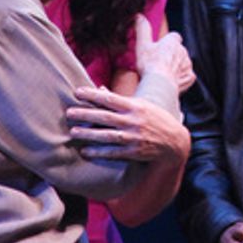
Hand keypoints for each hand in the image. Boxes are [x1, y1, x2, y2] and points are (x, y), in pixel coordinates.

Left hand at [67, 86, 189, 163]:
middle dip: (85, 114)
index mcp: (135, 106)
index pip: (110, 98)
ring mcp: (134, 137)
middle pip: (105, 117)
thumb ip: (121, 100)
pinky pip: (113, 152)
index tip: (77, 92)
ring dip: (88, 134)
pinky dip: (99, 152)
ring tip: (73, 131)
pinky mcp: (134, 152)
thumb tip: (100, 90)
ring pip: (107, 136)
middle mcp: (134, 121)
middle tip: (68, 112)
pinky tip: (86, 151)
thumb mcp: (142, 105)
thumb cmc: (156, 119)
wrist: (174, 142)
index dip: (92, 95)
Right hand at [133, 14, 192, 88]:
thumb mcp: (142, 45)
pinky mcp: (190, 77)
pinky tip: (171, 81)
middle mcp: (183, 51)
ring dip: (176, 66)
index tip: (161, 47)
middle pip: (179, 50)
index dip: (168, 41)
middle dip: (171, 55)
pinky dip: (181, 78)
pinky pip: (187, 76)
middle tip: (159, 62)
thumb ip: (142, 29)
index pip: (174, 36)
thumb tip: (139, 16)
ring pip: (183, 63)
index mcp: (172, 42)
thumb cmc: (150, 65)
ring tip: (164, 73)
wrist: (159, 84)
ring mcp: (187, 65)